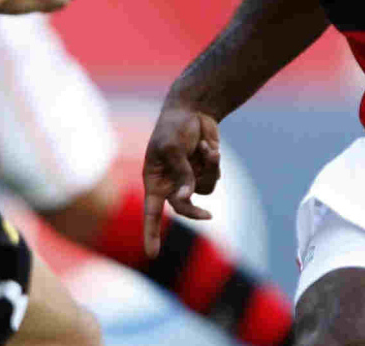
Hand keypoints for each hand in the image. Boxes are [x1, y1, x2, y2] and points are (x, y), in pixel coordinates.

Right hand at [142, 103, 221, 257]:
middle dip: (195, 212)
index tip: (152, 254)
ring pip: (203, 191)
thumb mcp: (172, 147)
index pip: (150, 212)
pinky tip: (209, 147)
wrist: (193, 110)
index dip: (151, 233)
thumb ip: (181, 173)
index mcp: (154, 180)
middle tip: (207, 216)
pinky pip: (213, 179)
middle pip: (183, 208)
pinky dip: (213, 163)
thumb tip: (187, 197)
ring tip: (204, 149)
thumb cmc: (174, 127)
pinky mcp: (204, 173)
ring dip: (207, 170)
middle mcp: (170, 184)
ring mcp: (188, 179)